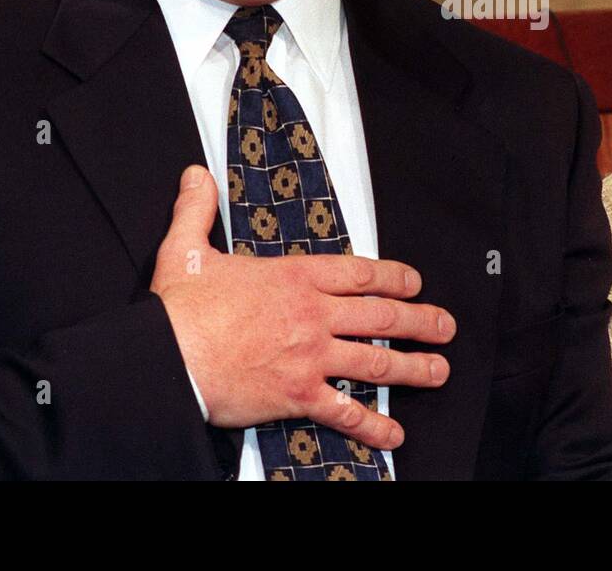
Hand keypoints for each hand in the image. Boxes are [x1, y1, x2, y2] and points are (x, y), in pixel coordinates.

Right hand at [151, 165, 454, 448]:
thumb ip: (197, 209)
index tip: (414, 282)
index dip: (394, 277)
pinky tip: (393, 434)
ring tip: (438, 370)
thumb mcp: (187, 249)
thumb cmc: (179, 312)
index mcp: (294, 278)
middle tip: (444, 325)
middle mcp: (312, 315)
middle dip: (421, 321)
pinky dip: (372, 425)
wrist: (166, 361)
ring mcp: (310, 356)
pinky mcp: (298, 395)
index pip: (359, 273)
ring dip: (413, 367)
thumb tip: (196, 177)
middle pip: (382, 316)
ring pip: (376, 361)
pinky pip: (345, 411)